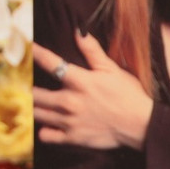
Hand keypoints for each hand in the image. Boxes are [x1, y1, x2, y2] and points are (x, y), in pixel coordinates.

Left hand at [33, 31, 152, 149]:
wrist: (140, 124)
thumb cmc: (129, 95)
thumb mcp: (113, 69)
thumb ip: (93, 51)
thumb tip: (78, 31)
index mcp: (80, 81)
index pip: (51, 63)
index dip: (37, 53)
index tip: (29, 48)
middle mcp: (70, 101)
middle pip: (36, 94)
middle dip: (30, 89)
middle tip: (29, 86)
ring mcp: (70, 121)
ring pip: (37, 114)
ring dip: (35, 108)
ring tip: (38, 104)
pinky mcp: (72, 137)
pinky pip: (45, 136)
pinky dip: (44, 131)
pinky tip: (49, 125)